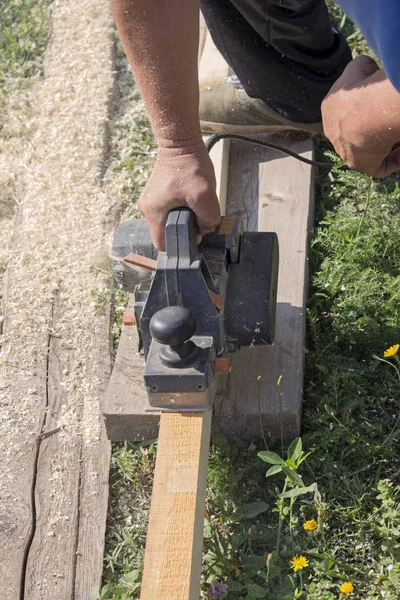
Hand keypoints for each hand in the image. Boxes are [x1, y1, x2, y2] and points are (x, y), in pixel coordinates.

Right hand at [138, 139, 220, 249]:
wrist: (180, 143)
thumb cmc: (189, 166)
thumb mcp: (204, 194)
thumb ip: (208, 218)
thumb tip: (205, 230)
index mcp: (153, 213)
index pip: (162, 244)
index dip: (180, 244)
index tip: (195, 233)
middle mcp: (147, 210)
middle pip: (167, 233)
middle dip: (185, 230)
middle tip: (198, 217)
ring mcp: (151, 202)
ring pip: (170, 223)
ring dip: (185, 219)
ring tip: (195, 206)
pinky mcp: (158, 196)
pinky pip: (170, 212)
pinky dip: (182, 210)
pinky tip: (190, 200)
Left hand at [322, 55, 399, 176]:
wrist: (366, 111)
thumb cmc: (364, 87)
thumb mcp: (359, 68)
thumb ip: (361, 68)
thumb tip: (368, 70)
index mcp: (332, 110)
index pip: (349, 113)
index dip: (369, 111)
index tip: (384, 108)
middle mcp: (335, 133)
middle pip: (360, 134)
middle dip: (378, 130)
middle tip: (395, 123)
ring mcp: (346, 151)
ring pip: (370, 150)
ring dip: (389, 143)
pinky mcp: (360, 165)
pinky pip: (379, 166)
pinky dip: (395, 160)